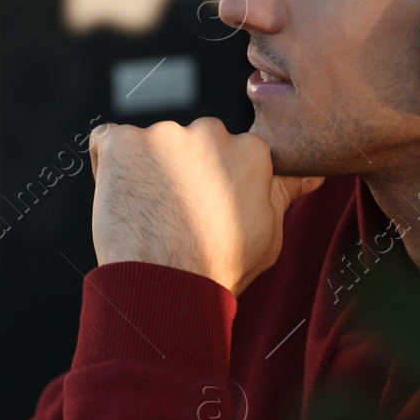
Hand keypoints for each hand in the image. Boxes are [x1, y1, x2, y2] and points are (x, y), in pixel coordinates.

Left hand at [87, 117, 322, 295]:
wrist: (164, 286)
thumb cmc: (218, 267)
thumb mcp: (269, 233)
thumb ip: (283, 193)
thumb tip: (311, 175)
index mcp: (250, 151)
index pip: (231, 153)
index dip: (215, 183)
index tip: (206, 208)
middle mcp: (209, 133)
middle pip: (193, 143)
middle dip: (183, 169)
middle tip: (176, 213)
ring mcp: (162, 135)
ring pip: (153, 144)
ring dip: (148, 168)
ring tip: (149, 213)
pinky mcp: (122, 143)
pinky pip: (108, 141)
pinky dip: (109, 164)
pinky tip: (119, 195)